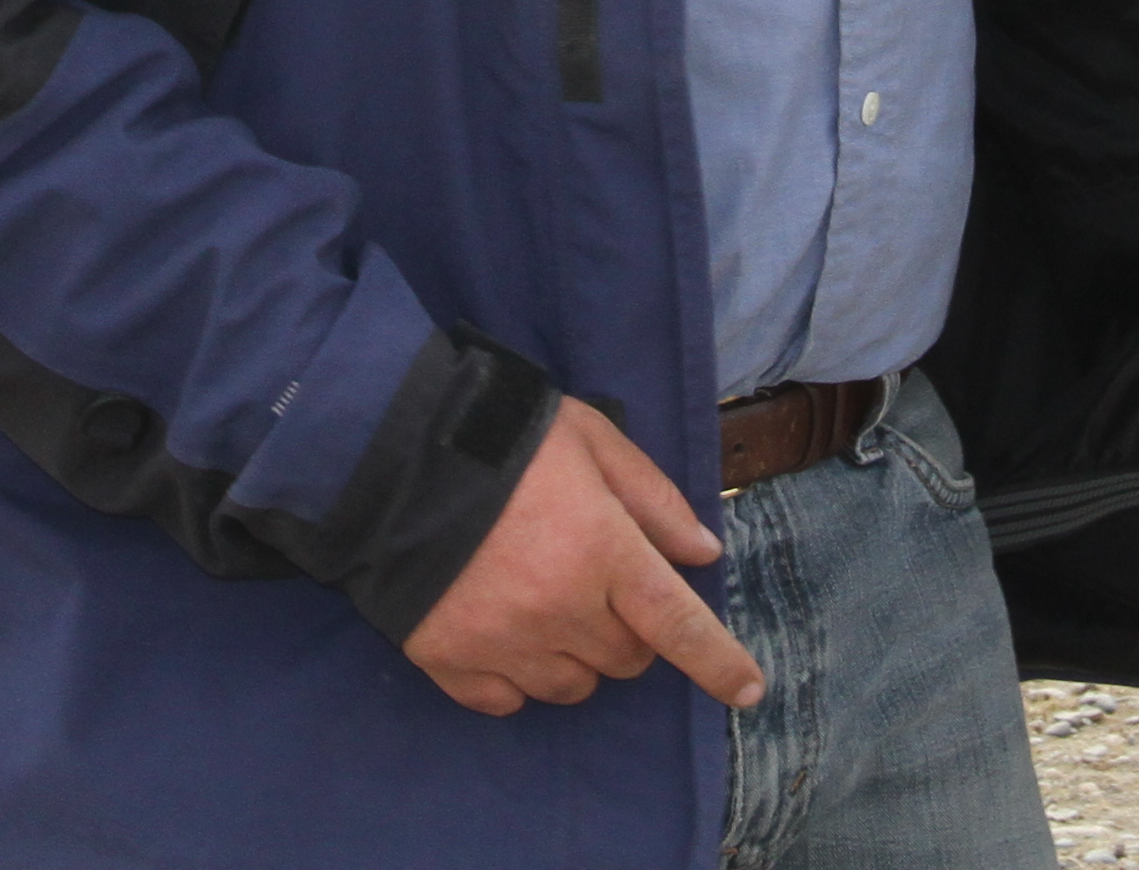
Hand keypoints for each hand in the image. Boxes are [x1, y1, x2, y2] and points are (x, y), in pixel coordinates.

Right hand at [398, 397, 761, 719]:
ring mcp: (503, 641)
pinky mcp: (449, 660)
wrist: (391, 448)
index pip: (679, 625)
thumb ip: (653, 499)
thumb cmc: (504, 437)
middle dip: (627, 631)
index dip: (720, 664)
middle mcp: (561, 609)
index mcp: (604, 551)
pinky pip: (505, 701)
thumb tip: (702, 553)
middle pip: (625, 660)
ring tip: (545, 604)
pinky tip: (503, 632)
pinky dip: (515, 677)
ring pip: (571, 687)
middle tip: (597, 585)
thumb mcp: (593, 441)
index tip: (748, 691)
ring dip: (574, 657)